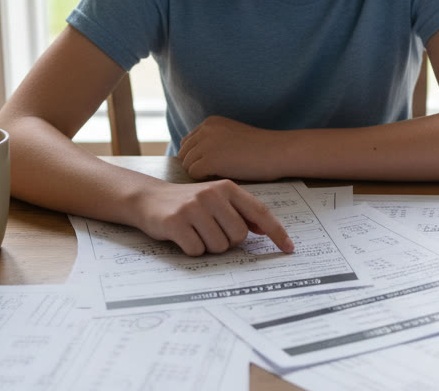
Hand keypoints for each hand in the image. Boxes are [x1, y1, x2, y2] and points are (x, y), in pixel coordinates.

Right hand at [131, 179, 293, 255]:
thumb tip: (264, 229)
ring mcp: (194, 208)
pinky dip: (191, 249)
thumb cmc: (188, 202)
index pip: (260, 213)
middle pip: (239, 236)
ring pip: (219, 246)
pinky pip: (197, 250)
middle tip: (210, 230)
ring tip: (195, 231)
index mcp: (228, 188)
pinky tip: (182, 236)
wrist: (148, 198)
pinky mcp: (176, 222)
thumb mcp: (216, 199)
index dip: (277, 232)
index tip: (289, 248)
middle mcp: (213, 195)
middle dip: (227, 241)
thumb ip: (240, 211)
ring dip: (208, 246)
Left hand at [179, 115, 285, 181]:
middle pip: (184, 153)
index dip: (197, 156)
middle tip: (213, 175)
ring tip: (219, 176)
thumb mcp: (233, 136)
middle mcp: (206, 129)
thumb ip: (214, 142)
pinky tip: (222, 178)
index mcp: (211, 122)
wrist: (278, 151)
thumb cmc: (262, 149)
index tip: (212, 165)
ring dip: (200, 174)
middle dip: (195, 165)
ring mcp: (207, 144)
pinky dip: (205, 180)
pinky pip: (194, 174)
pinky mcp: (210, 160)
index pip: (188, 142)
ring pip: (187, 165)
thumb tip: (195, 161)